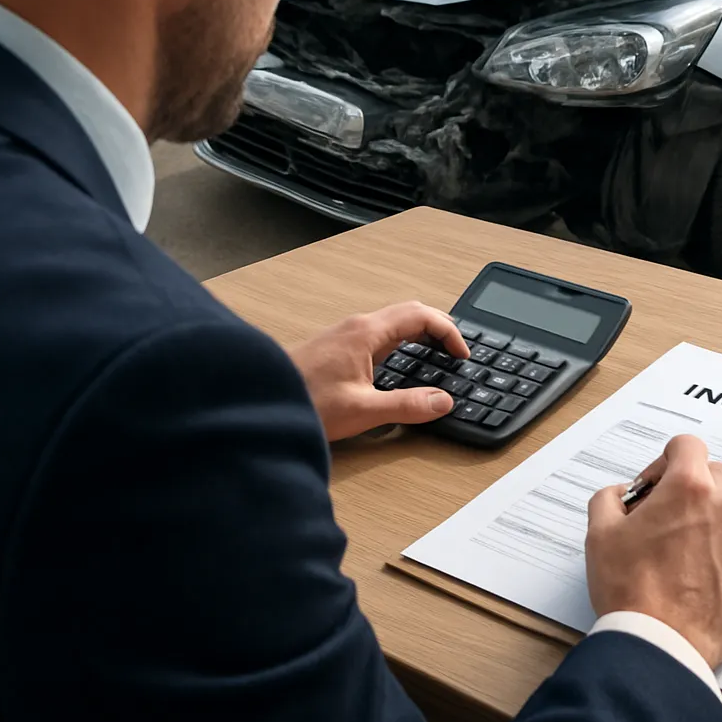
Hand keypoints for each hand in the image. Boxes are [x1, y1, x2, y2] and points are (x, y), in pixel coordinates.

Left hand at [289, 301, 468, 441]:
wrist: (259, 402)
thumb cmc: (302, 402)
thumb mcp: (362, 410)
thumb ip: (406, 406)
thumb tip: (442, 401)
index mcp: (366, 332)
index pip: (421, 316)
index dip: (448, 332)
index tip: (461, 354)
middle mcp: (356, 327)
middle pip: (409, 312)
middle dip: (438, 327)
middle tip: (455, 349)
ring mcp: (345, 335)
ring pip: (393, 321)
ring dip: (419, 333)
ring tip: (436, 354)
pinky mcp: (336, 347)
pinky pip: (379, 333)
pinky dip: (401, 341)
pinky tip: (400, 363)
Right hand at [585, 435, 721, 668]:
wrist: (662, 646)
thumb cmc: (631, 589)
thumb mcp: (600, 531)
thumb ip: (611, 497)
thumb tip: (624, 495)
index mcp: (690, 486)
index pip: (687, 445)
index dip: (665, 461)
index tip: (656, 486)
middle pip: (714, 474)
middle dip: (691, 487)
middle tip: (667, 518)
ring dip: (713, 518)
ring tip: (686, 551)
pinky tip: (704, 573)